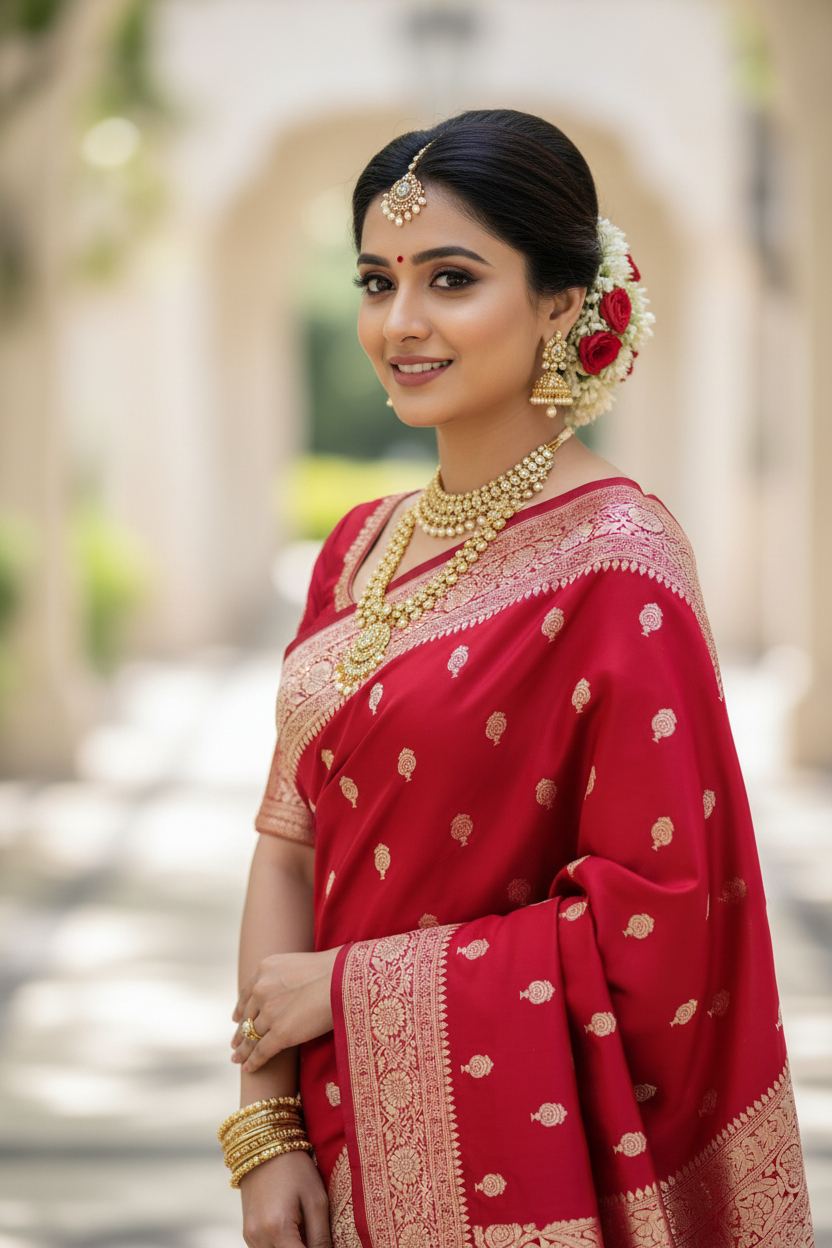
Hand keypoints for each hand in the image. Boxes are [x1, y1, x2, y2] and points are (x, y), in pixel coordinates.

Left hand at [231, 946, 342, 1073]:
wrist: (344, 979)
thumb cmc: (333, 970)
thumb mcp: (298, 964)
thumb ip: (283, 977)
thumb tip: (286, 990)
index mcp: (264, 969)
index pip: (247, 994)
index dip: (241, 1009)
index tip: (237, 1019)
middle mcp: (261, 989)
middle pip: (247, 1016)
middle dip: (241, 1031)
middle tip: (235, 1043)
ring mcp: (269, 1013)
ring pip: (251, 1036)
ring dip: (243, 1049)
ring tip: (238, 1058)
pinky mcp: (280, 1034)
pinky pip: (261, 1051)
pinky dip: (253, 1062)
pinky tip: (247, 1068)